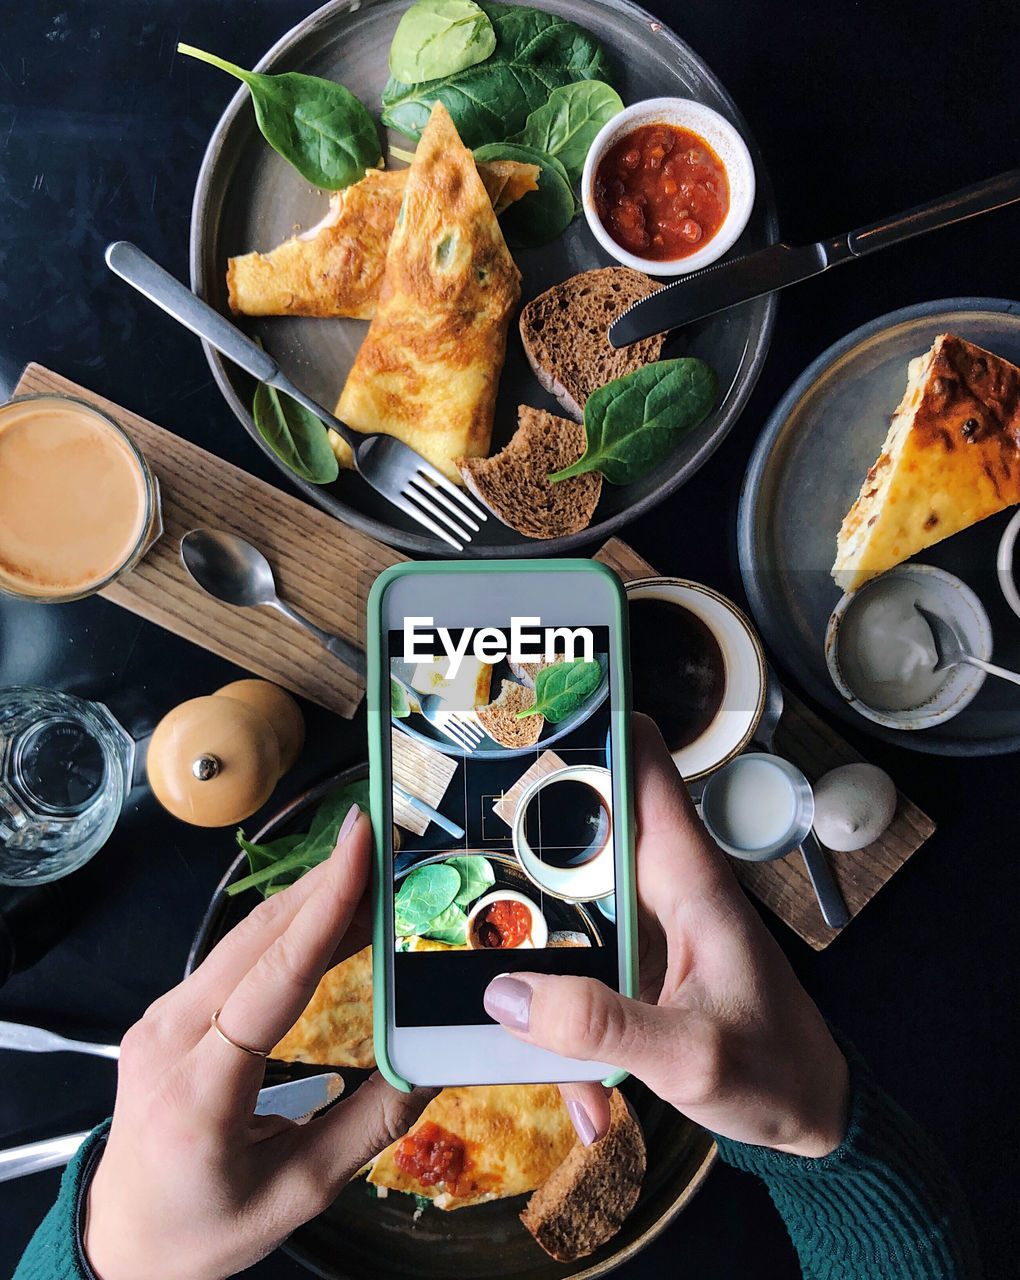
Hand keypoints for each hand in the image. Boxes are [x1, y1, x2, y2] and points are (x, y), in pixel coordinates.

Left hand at [85, 806, 429, 1279]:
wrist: (120, 1240)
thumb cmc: (205, 1229)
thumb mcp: (297, 1193)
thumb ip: (370, 1124)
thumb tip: (436, 1061)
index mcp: (200, 1090)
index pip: (273, 979)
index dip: (325, 907)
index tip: (362, 845)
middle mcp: (168, 1036)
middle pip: (259, 939)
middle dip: (327, 881)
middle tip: (386, 840)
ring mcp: (161, 1017)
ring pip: (246, 937)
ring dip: (311, 898)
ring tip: (372, 868)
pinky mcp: (168, 1011)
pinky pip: (235, 955)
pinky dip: (289, 927)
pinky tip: (331, 914)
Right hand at [483, 716, 848, 1157]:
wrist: (809, 1117)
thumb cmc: (774, 1071)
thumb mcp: (689, 1055)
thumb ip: (601, 1023)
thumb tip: (505, 991)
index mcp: (686, 876)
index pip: (641, 764)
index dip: (587, 726)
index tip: (516, 719)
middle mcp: (659, 885)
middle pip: (576, 828)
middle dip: (513, 834)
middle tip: (443, 851)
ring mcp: (641, 927)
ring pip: (561, 906)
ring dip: (525, 950)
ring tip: (485, 1004)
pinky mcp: (630, 968)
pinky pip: (572, 968)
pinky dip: (559, 1019)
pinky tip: (575, 1090)